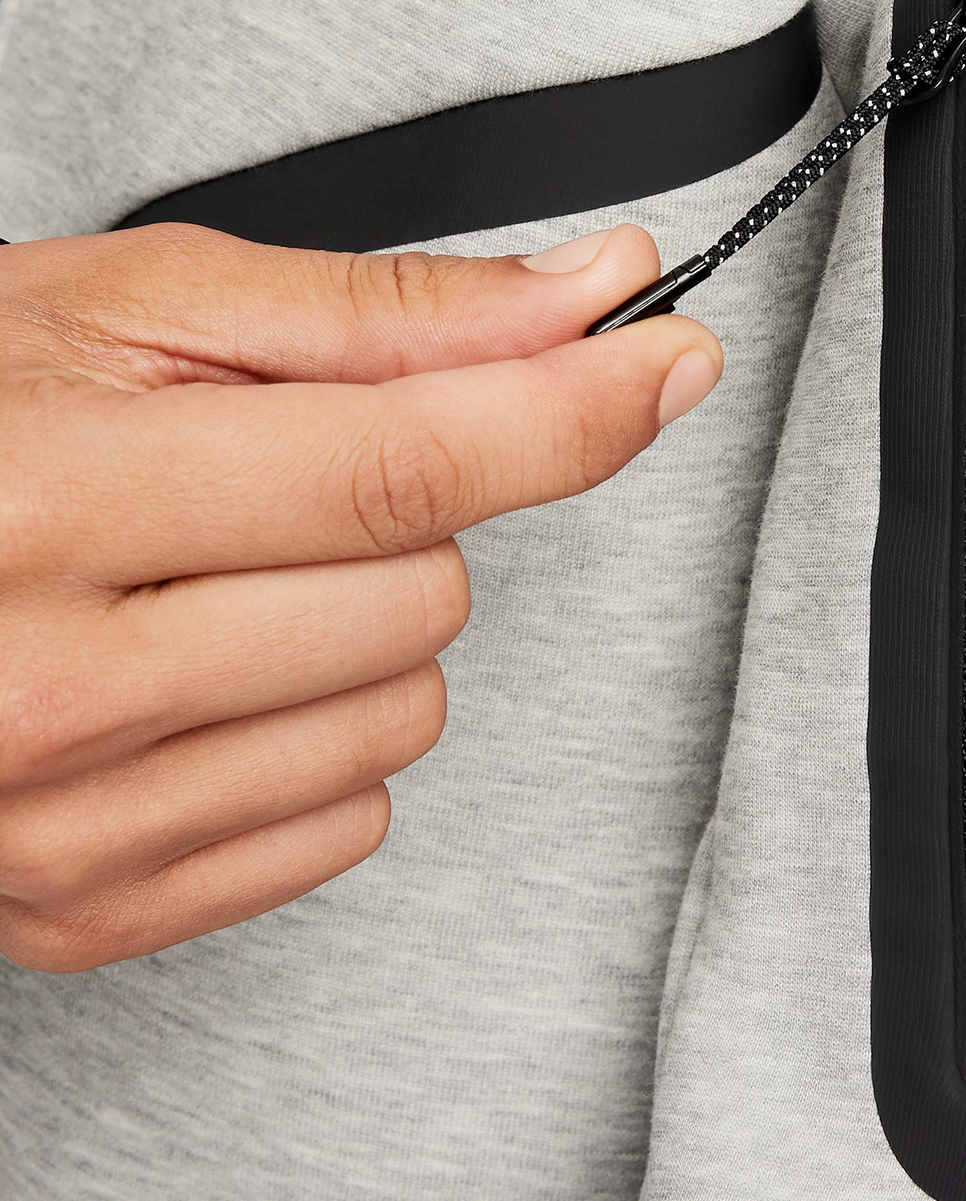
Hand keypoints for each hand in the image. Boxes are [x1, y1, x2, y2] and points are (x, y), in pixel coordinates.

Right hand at [0, 221, 718, 971]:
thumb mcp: (130, 313)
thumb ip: (382, 313)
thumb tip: (590, 289)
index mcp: (45, 502)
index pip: (400, 468)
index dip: (572, 408)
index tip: (668, 360)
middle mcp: (46, 690)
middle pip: (426, 594)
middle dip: (400, 514)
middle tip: (261, 478)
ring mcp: (65, 826)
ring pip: (406, 712)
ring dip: (364, 626)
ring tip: (211, 574)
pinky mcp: (88, 910)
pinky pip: (349, 824)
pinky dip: (319, 736)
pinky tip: (203, 676)